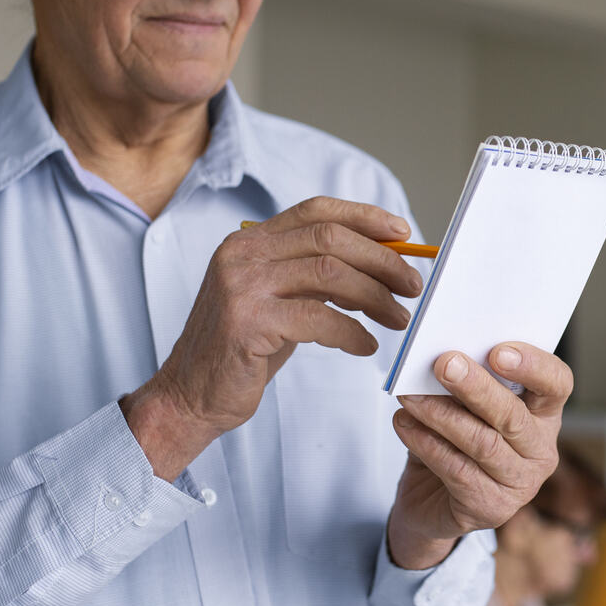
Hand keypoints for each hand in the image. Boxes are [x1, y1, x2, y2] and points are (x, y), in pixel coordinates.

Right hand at [120, 197, 422, 479]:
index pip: (316, 210)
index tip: (403, 235)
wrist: (192, 395)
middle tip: (412, 287)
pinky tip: (365, 346)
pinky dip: (352, 333)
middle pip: (331, 239)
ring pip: (331, 274)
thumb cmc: (245, 350)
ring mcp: (241, 286)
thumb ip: (316, 275)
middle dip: (382, 261)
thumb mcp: (280, 300)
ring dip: (375, 297)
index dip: (365, 217)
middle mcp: (242, 254)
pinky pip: (319, 319)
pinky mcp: (247, 323)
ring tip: (398, 319)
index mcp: (249, 241)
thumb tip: (382, 264)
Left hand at [385, 342, 572, 569]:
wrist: (432, 502)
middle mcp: (541, 450)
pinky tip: (405, 424)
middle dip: (476, 387)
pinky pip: (457, 470)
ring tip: (410, 396)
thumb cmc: (453, 442)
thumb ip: (465, 382)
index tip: (498, 351)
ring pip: (482, 443)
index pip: (557, 384)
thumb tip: (443, 357)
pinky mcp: (492, 508)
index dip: (533, 365)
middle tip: (443, 364)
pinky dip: (427, 444)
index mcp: (544, 414)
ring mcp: (521, 483)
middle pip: (513, 415)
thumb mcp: (464, 406)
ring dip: (441, 415)